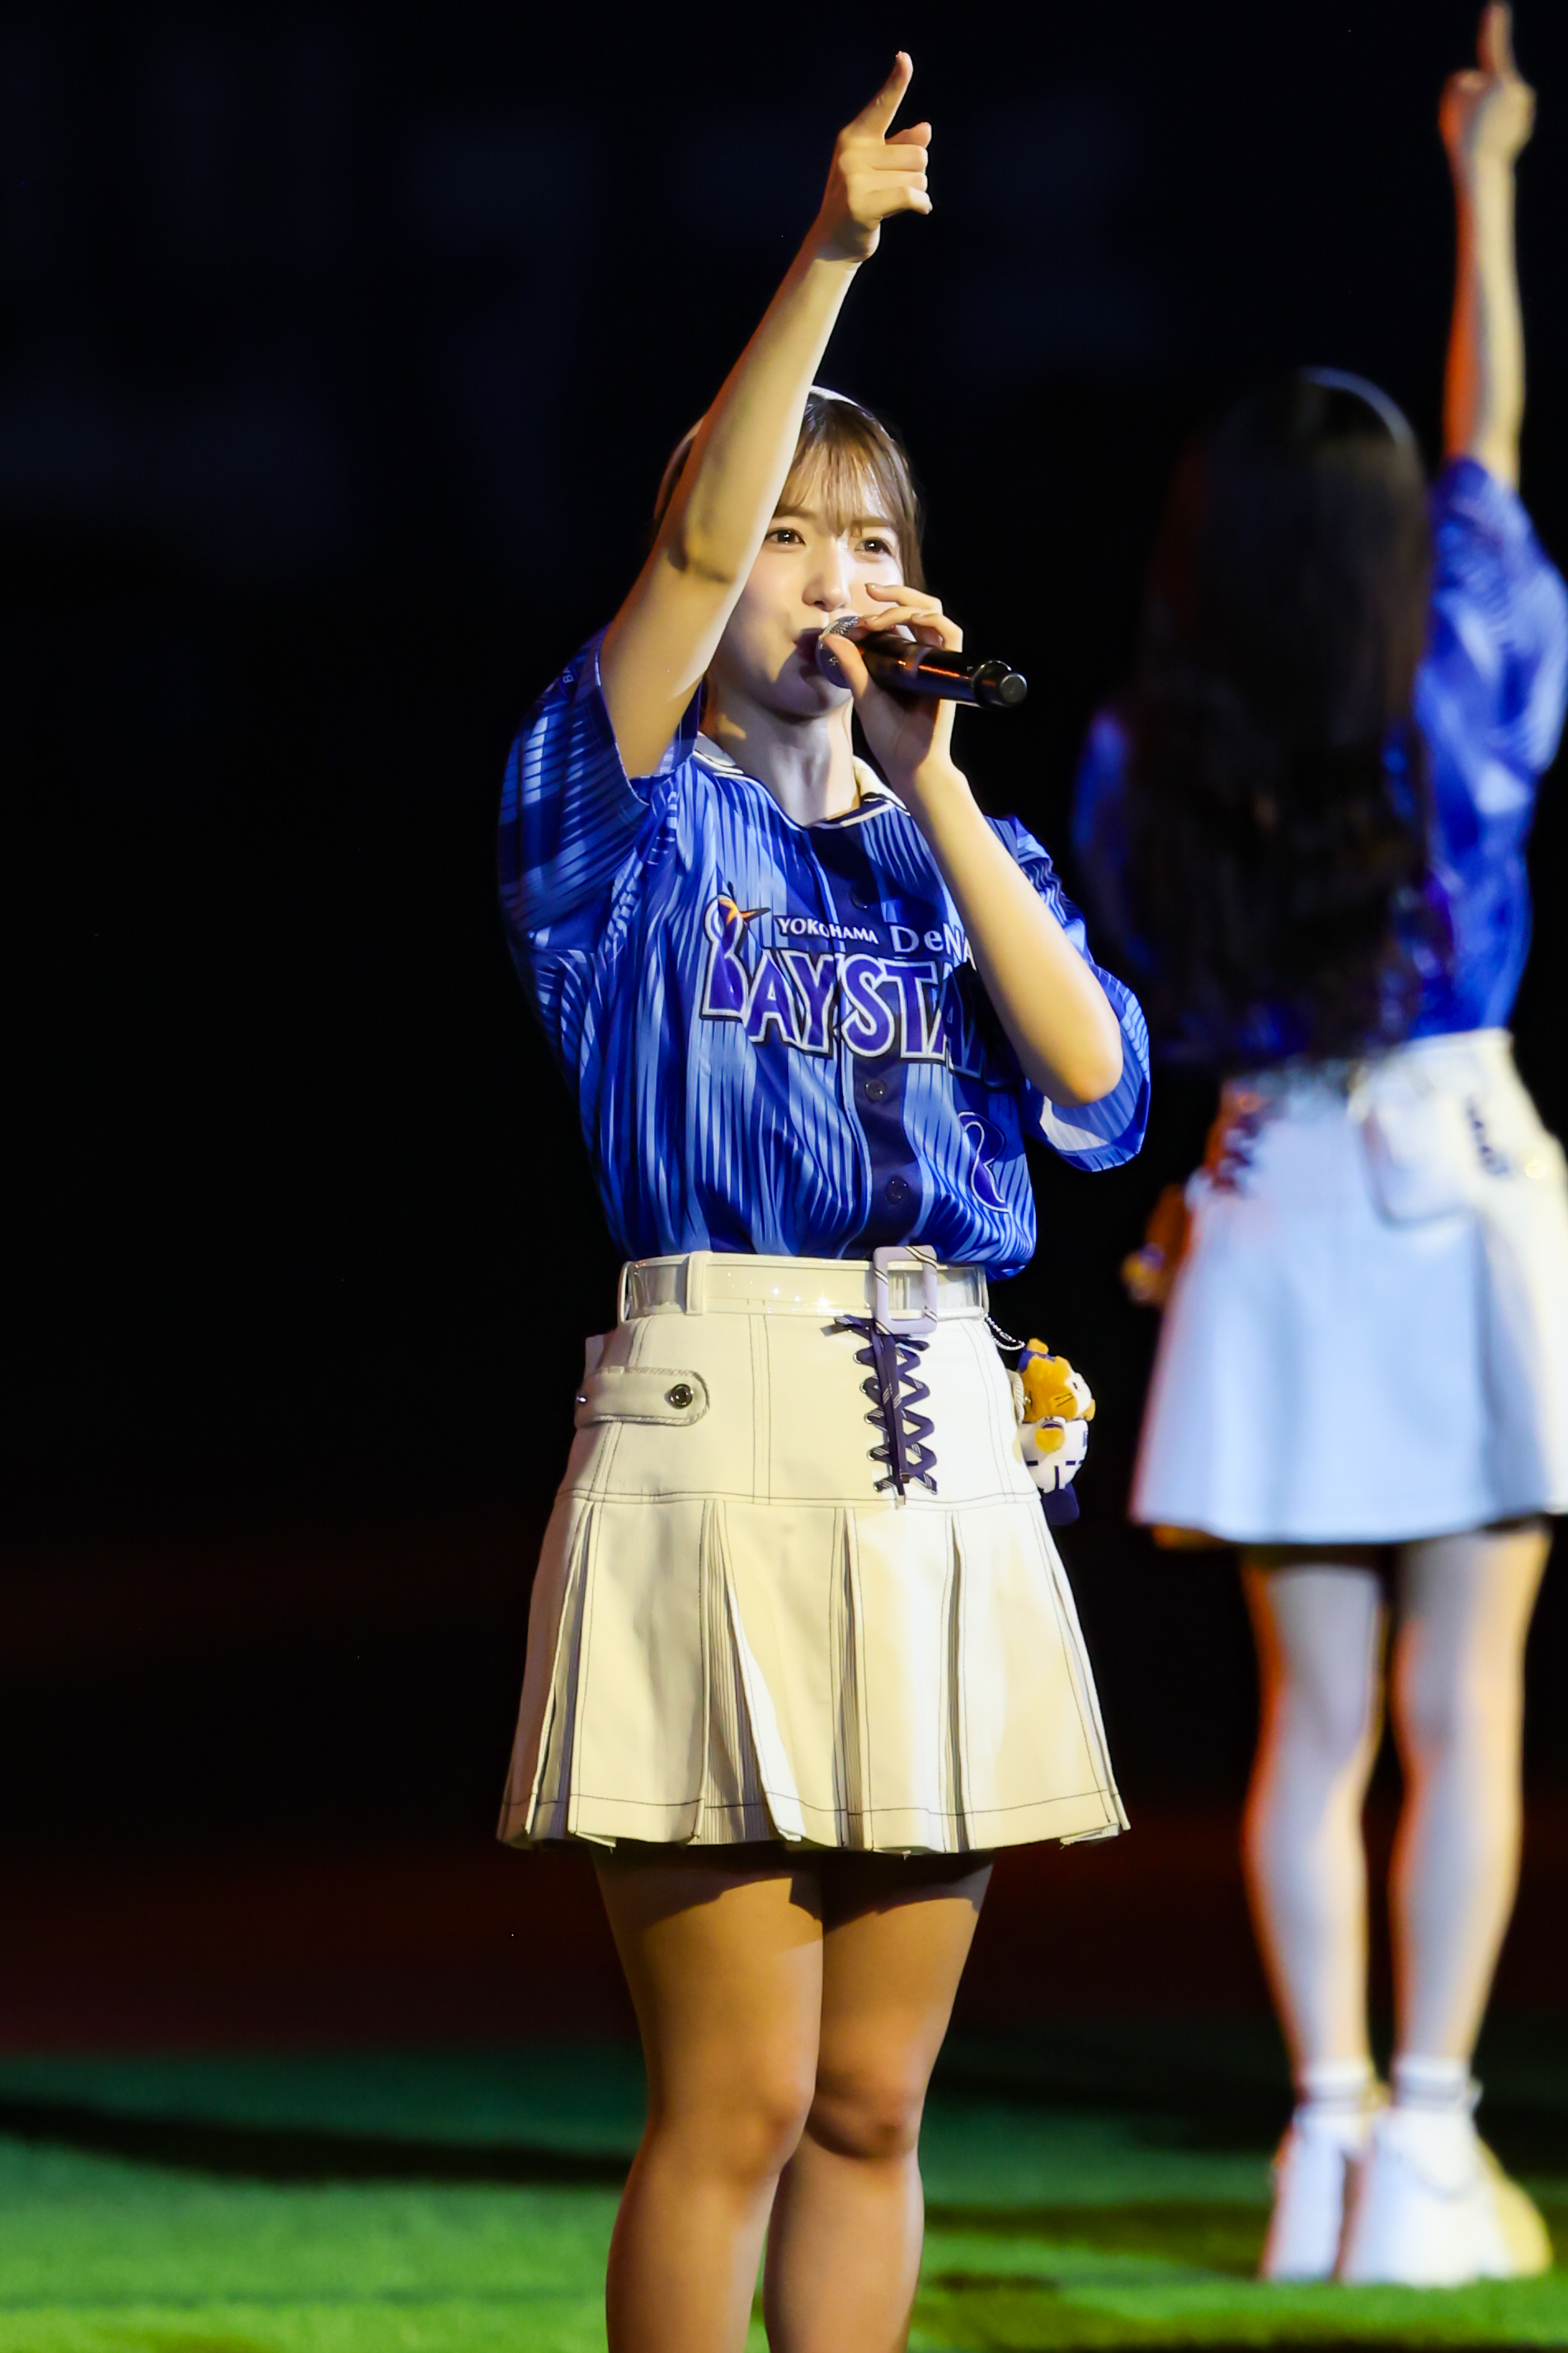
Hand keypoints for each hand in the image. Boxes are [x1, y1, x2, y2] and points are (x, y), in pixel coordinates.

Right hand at [812, 54, 931, 264]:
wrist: (834, 241)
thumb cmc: (862, 198)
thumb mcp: (880, 168)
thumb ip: (902, 146)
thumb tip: (926, 130)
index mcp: (855, 137)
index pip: (882, 106)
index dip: (897, 82)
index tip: (904, 58)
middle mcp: (852, 153)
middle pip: (917, 153)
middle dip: (917, 173)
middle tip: (897, 188)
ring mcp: (853, 179)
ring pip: (917, 176)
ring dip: (918, 191)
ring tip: (896, 201)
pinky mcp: (861, 205)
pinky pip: (909, 195)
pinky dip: (921, 204)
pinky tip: (919, 210)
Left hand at [815, 581, 963, 801]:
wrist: (909, 763)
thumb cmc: (890, 735)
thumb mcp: (864, 694)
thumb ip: (851, 665)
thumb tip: (831, 637)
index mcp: (904, 659)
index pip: (901, 620)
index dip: (880, 611)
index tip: (856, 620)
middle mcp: (923, 655)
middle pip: (920, 607)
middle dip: (896, 593)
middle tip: (871, 591)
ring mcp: (937, 661)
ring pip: (934, 612)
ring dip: (905, 605)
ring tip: (877, 618)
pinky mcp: (949, 669)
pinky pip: (951, 632)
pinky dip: (930, 619)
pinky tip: (906, 622)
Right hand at [1441, 4, 1534, 177]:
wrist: (1481, 168)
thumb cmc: (1465, 130)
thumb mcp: (1452, 94)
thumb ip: (1462, 78)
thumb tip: (1475, 82)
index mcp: (1504, 78)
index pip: (1494, 47)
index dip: (1493, 26)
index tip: (1496, 7)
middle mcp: (1520, 91)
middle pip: (1486, 85)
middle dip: (1474, 98)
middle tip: (1468, 121)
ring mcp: (1524, 112)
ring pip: (1493, 105)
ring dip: (1481, 114)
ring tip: (1476, 133)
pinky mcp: (1522, 129)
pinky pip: (1499, 122)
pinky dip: (1490, 128)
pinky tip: (1486, 141)